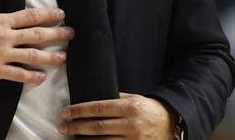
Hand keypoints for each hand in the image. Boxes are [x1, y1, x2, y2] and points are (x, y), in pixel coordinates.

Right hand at [0, 0, 73, 84]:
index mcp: (0, 21)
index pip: (31, 16)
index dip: (48, 15)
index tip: (61, 14)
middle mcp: (4, 38)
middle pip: (37, 36)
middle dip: (57, 34)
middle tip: (72, 34)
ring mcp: (0, 56)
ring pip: (32, 56)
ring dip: (50, 57)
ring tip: (63, 58)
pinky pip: (17, 75)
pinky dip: (31, 77)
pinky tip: (41, 77)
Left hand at [60, 93, 174, 137]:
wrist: (172, 124)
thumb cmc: (150, 110)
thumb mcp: (135, 99)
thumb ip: (116, 98)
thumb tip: (93, 99)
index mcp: (130, 107)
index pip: (99, 108)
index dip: (81, 110)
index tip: (67, 111)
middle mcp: (131, 124)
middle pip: (98, 127)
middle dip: (77, 127)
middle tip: (62, 126)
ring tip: (71, 136)